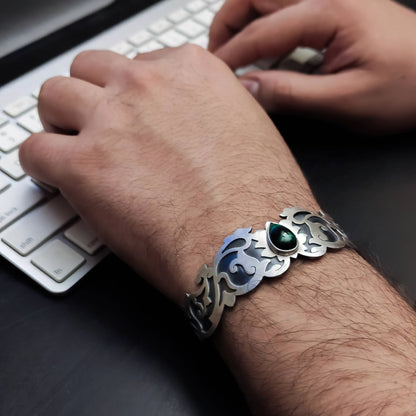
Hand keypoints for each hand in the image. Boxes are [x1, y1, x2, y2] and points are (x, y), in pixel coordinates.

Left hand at [19, 45, 315, 303]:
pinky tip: (60, 182)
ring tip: (72, 152)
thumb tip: (195, 126)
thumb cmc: (260, 201)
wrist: (250, 243)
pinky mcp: (83, 166)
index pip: (138, 64)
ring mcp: (112, 121)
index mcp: (191, 72)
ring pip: (54, 97)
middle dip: (90, 99)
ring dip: (60, 124)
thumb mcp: (250, 131)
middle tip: (96, 129)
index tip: (130, 116)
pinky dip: (41, 166)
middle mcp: (148, 86)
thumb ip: (212, 115)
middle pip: (90, 71)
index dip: (130, 95)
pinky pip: (34, 150)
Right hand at [209, 0, 415, 132]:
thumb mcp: (345, 100)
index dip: (231, 56)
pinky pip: (287, 9)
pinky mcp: (336, 9)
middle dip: (227, 23)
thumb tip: (246, 89)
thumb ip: (290, 94)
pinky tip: (262, 53)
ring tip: (232, 54)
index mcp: (330, 10)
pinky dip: (265, 26)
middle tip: (215, 58)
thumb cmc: (407, 87)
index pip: (261, 30)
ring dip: (244, 20)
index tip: (213, 79)